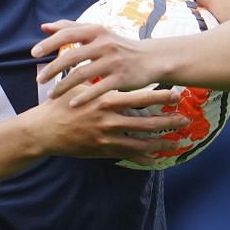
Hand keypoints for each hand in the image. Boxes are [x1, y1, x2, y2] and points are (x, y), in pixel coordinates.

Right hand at [28, 83, 190, 160]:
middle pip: (146, 121)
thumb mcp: (81, 86)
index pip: (139, 97)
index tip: (177, 95)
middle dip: (168, 121)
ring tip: (177, 143)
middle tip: (186, 119)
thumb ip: (100, 81)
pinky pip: (127, 155)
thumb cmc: (62, 104)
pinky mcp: (102, 150)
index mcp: (106, 100)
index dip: (160, 97)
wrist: (44, 130)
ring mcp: (107, 137)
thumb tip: (114, 69)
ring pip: (140, 141)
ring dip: (160, 142)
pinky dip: (142, 158)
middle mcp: (109, 119)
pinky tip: (155, 159)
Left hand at [32, 21, 167, 103]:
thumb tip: (44, 27)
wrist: (152, 59)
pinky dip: (83, 97)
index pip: (67, 34)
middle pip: (71, 56)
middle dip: (52, 69)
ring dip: (63, 86)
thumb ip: (71, 29)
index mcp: (97, 31)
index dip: (49, 43)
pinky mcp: (121, 78)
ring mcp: (113, 61)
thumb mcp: (98, 33)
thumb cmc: (119, 47)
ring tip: (51, 96)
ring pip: (81, 74)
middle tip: (38, 80)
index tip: (33, 54)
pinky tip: (71, 104)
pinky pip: (97, 89)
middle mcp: (104, 44)